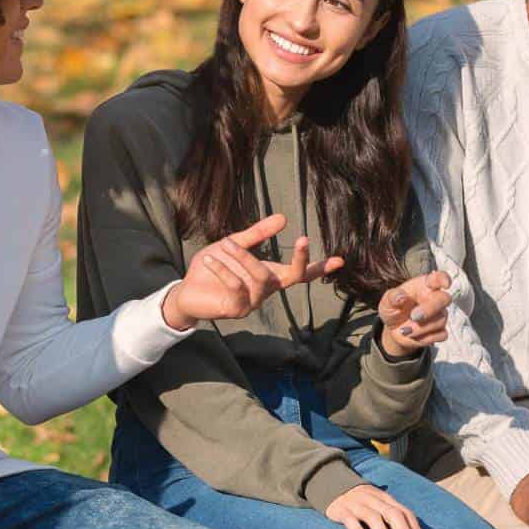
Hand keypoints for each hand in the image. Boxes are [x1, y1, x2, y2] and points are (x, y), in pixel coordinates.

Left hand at [162, 214, 343, 329]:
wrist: (187, 290)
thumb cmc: (214, 268)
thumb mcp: (234, 244)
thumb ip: (258, 234)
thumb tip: (284, 218)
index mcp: (270, 276)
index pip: (300, 274)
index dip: (319, 267)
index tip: (340, 259)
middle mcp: (266, 291)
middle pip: (290, 276)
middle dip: (299, 259)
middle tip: (304, 239)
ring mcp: (253, 303)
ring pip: (259, 277)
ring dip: (241, 257)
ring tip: (224, 245)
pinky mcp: (236, 310)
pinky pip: (236, 287)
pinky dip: (223, 270)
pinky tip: (210, 260)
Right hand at [325, 484, 426, 528]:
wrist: (332, 486)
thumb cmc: (362, 505)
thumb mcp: (379, 507)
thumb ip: (393, 520)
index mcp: (387, 500)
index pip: (406, 514)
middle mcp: (374, 500)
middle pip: (393, 514)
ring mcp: (357, 504)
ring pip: (373, 517)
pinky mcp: (341, 510)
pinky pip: (351, 520)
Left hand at [376, 271, 451, 357]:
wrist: (393, 330)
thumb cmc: (393, 309)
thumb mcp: (387, 302)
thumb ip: (392, 297)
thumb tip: (401, 296)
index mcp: (423, 286)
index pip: (438, 278)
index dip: (443, 279)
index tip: (445, 284)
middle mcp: (435, 298)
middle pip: (444, 299)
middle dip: (430, 308)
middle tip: (413, 316)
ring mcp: (439, 315)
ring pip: (441, 320)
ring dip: (421, 327)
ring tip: (404, 330)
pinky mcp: (440, 331)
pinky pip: (441, 334)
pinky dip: (425, 338)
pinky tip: (413, 336)